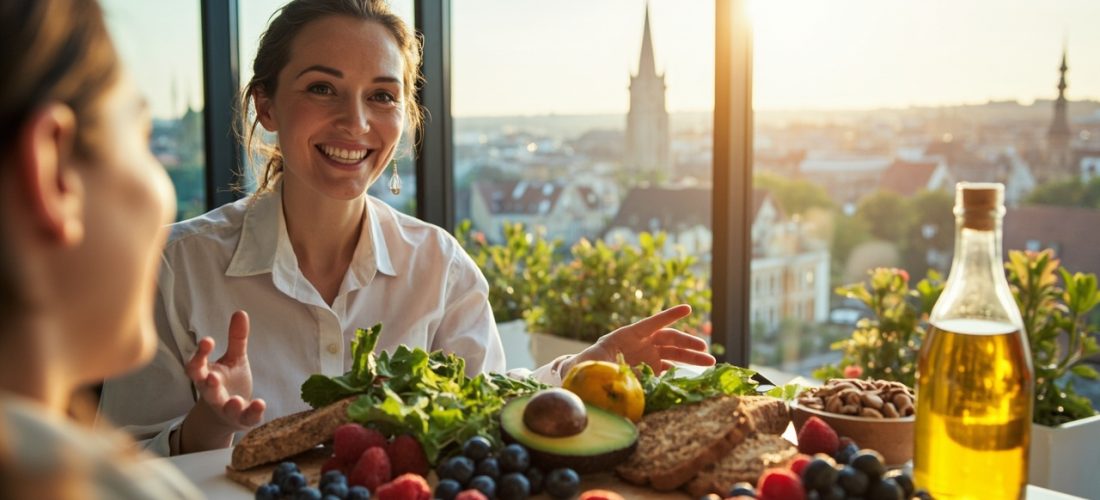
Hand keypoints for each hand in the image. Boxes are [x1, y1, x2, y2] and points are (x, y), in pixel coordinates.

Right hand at [179, 310, 265, 452]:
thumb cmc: (229, 381)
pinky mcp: (241, 420)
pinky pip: (246, 418)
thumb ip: (236, 339)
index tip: (208, 341)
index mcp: (207, 376)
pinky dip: (253, 413)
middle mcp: (213, 393)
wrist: (228, 415)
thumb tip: (240, 312)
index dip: (200, 354)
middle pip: (206, 389)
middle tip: (212, 377)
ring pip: (224, 407)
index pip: (197, 366)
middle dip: (208, 383)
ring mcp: (226, 408)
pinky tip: (260, 404)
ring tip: (235, 401)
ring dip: (229, 404)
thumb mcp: (234, 358)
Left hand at [562, 304, 715, 375]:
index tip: (687, 308)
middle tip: (705, 349)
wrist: (585, 374)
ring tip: (710, 361)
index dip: (668, 316)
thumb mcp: (587, 364)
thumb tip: (610, 376)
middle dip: (688, 343)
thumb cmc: (585, 365)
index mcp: (627, 335)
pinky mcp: (650, 368)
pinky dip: (681, 370)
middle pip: (669, 339)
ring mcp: (647, 355)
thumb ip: (596, 368)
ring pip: (674, 353)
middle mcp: (641, 343)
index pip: (651, 323)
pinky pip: (668, 367)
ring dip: (691, 357)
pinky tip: (694, 375)